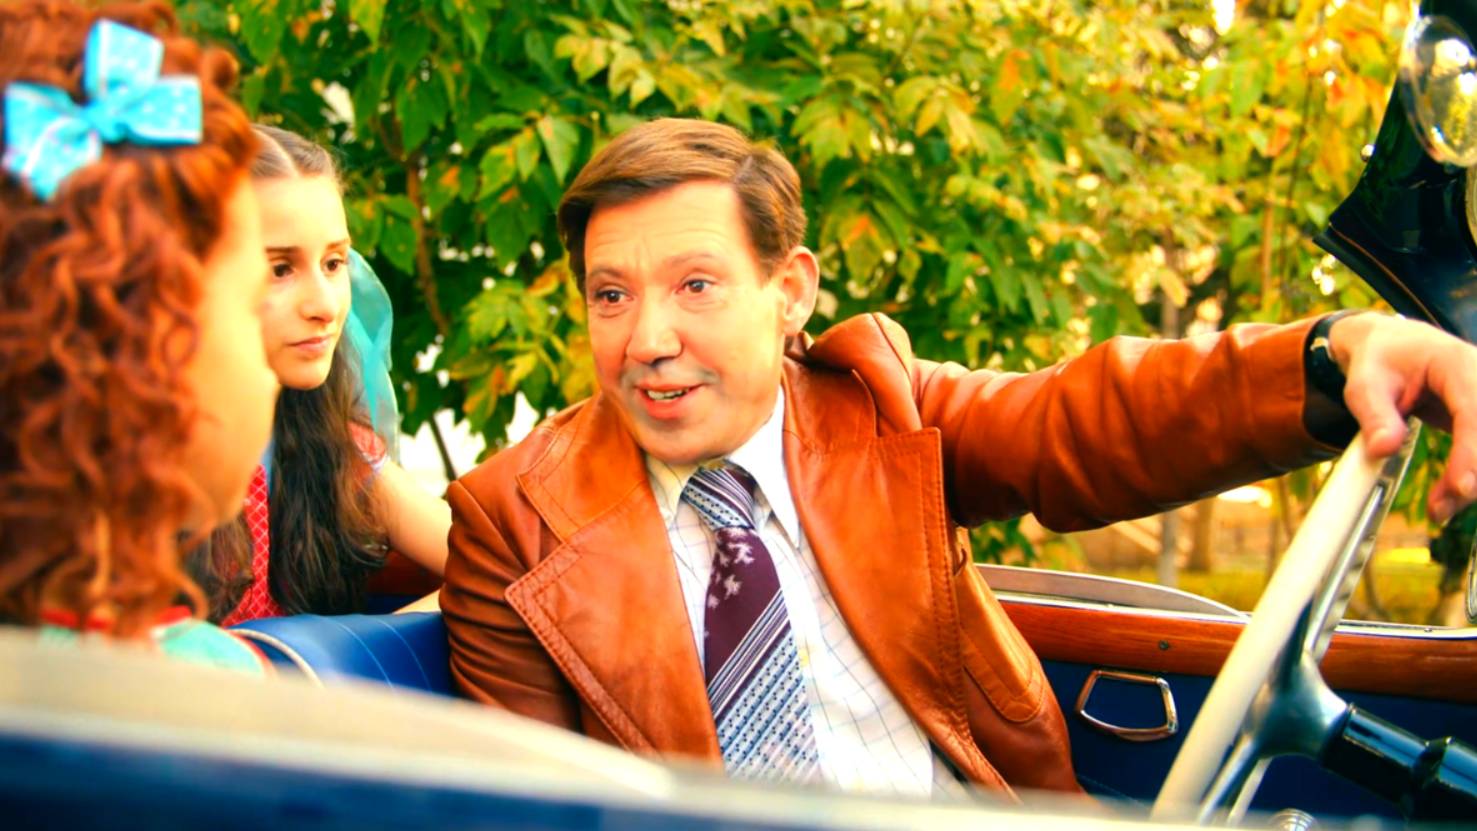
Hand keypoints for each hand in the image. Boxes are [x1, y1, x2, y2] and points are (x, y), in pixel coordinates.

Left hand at [1330, 312, 1476, 522]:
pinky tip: (1450, 497)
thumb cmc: (1379, 360)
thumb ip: (1375, 416)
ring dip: (1473, 481)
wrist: (1389, 345)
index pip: (1474, 411)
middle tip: (1441, 508)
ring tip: (1439, 509)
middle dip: (1473, 475)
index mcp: (1457, 364)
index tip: (1461, 487)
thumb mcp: (1364, 384)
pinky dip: (1471, 474)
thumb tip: (1383, 450)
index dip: (1471, 453)